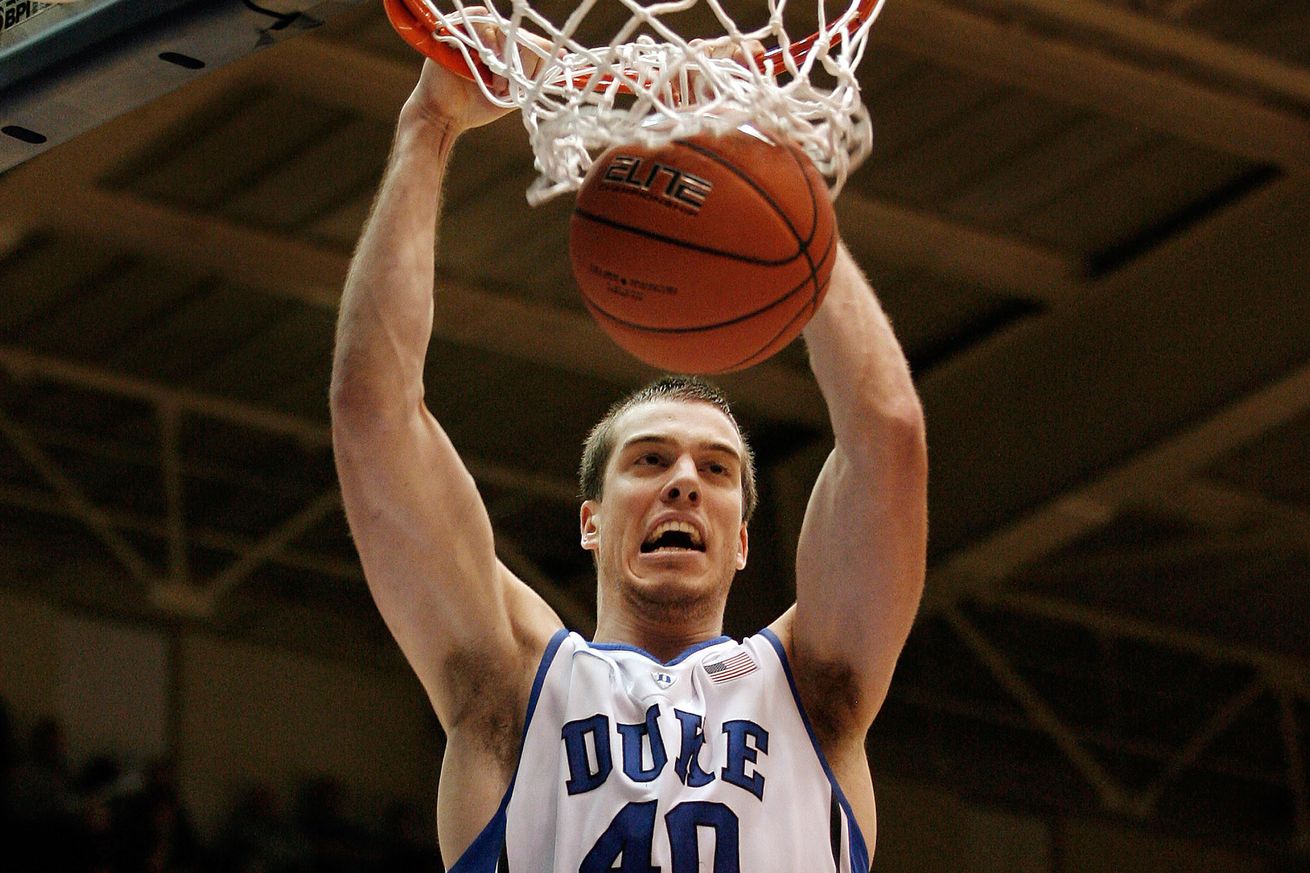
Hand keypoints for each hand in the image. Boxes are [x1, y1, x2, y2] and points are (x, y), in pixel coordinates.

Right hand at [394, 4, 555, 133]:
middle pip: (523, 37)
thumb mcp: (513, 94)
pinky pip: (479, 24)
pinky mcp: (457, 30)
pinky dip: (487, 44)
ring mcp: (475, 32)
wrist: (447, 116)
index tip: (553, 69)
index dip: (544, 55)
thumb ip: (534, 79)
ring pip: (505, 32)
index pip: (534, 43)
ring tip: (497, 86)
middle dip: (524, 64)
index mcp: (508, 49)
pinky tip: (485, 66)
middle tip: (509, 90)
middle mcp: (494, 37)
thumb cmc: (478, 105)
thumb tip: (563, 60)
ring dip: (505, 61)